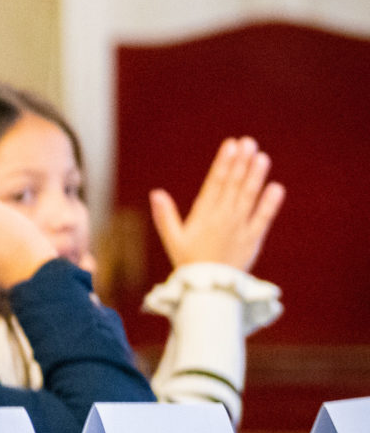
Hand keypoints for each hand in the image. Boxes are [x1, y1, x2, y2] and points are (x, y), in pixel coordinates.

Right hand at [151, 136, 283, 273]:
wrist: (209, 289)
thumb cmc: (189, 262)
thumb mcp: (172, 240)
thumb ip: (165, 216)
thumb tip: (156, 193)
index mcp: (203, 215)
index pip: (215, 183)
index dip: (224, 163)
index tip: (230, 145)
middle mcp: (223, 217)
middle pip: (234, 185)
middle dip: (241, 162)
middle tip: (248, 142)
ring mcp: (239, 227)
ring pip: (249, 197)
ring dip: (256, 176)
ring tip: (261, 157)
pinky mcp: (253, 239)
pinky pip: (263, 218)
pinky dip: (270, 204)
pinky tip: (276, 187)